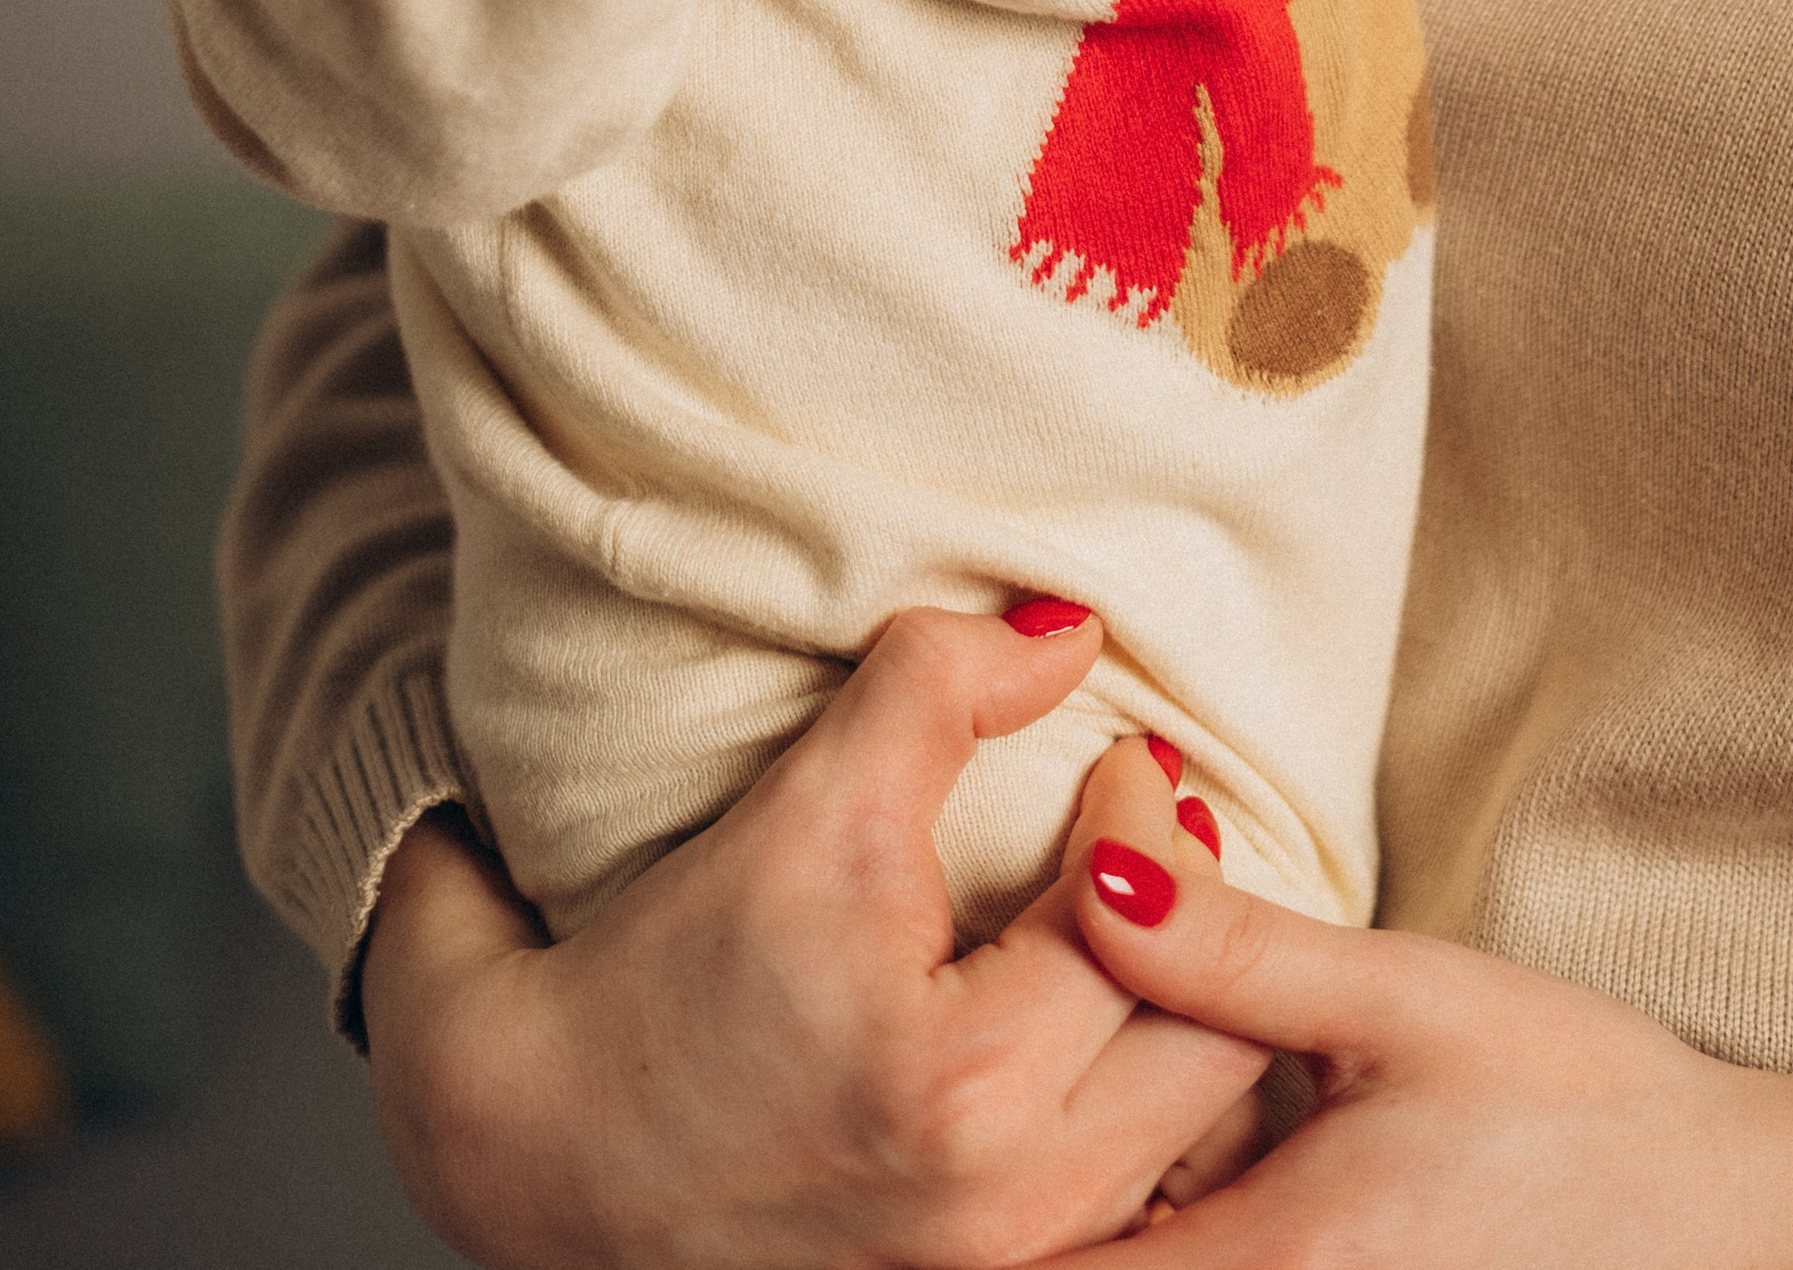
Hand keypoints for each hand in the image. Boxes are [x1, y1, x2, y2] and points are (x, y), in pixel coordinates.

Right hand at [363, 604, 1267, 1269]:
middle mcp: (1004, 1215)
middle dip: (1202, 924)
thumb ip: (938, 685)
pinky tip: (1110, 1047)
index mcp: (964, 1090)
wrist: (529, 1156)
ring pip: (1196, 1142)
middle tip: (1150, 838)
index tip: (1123, 763)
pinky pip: (1143, 1208)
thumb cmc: (651, 983)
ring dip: (1194, 1024)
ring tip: (1138, 929)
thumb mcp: (801, 803)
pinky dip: (1154, 1122)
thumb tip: (1069, 629)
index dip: (1151, 823)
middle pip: (1214, 1050)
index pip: (1147, 930)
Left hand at [1051, 755, 1792, 1269]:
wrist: (1723, 1214)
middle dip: (1039, 1175)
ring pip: (1130, 1268)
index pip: (1042, 1264)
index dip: (987, 1182)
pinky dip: (1169, 1219)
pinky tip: (1210, 1134)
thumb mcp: (1404, 997)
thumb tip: (1092, 859)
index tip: (979, 1070)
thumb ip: (1233, 946)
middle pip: (1074, 1261)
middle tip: (1029, 1055)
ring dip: (1102, 1195)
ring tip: (1124, 1079)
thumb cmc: (1581, 1106)